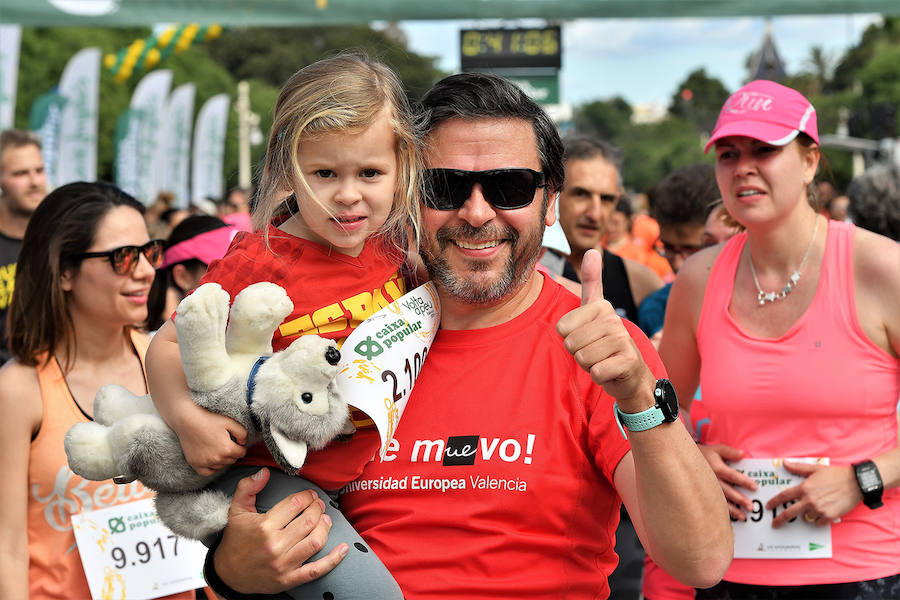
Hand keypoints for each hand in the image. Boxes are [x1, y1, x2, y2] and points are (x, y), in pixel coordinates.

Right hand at [173, 402, 247, 475]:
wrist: (187, 420)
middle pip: (232, 460)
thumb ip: (242, 433)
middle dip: (232, 453)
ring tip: (218, 448)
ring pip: (221, 466)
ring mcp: (205, 463)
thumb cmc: (208, 419)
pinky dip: (211, 468)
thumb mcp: (229, 422)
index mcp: (227, 449)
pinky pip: (207, 472)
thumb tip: (243, 443)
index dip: (241, 447)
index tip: (237, 442)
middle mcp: (217, 459)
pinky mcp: (195, 464)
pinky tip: (211, 459)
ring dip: (223, 459)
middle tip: (226, 443)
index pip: (242, 453)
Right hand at [214, 468, 347, 593]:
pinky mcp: (289, 579)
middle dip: (318, 508)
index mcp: (264, 527)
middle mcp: (275, 545)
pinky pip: (316, 570)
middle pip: (308, 521)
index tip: (309, 495)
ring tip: (325, 519)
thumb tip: (264, 471)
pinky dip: (333, 560)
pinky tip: (343, 549)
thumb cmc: (235, 540)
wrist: (227, 574)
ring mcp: (283, 564)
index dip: (307, 496)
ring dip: (325, 527)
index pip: (295, 505)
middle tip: (319, 504)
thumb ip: (248, 487)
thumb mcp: (236, 510)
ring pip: (315, 542)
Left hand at [556, 249, 654, 409]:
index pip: (562, 327)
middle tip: (595, 352)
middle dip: (579, 354)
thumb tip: (592, 249)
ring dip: (589, 365)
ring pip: (582, 358)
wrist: (630, 375)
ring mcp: (623, 340)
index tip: (586, 337)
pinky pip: (596, 372)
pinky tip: (611, 372)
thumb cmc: (606, 343)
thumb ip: (592, 281)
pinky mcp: (628, 361)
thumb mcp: (596, 311)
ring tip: (603, 360)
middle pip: (570, 343)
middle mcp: (614, 320)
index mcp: (601, 307)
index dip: (569, 338)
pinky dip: (599, 377)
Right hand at [698, 444, 757, 519]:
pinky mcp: (704, 493)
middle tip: (751, 507)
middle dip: (740, 500)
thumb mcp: (716, 449)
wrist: (685, 460)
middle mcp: (712, 480)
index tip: (755, 488)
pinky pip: (713, 504)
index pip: (733, 476)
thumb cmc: (705, 454)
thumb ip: (729, 452)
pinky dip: (722, 512)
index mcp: (716, 468)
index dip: (744, 482)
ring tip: (743, 517)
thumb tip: (742, 454)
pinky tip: (729, 519)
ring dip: (732, 510)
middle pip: (728, 491)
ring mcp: (707, 488)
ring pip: (721, 501)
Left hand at [767, 462, 859, 527]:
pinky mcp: (829, 516)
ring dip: (807, 515)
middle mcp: (809, 500)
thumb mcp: (815, 469)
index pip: (784, 496)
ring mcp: (819, 509)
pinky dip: (818, 519)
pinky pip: (818, 522)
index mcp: (804, 488)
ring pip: (806, 517)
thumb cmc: (835, 474)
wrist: (855, 483)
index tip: (769, 506)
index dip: (774, 502)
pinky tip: (823, 512)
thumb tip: (785, 463)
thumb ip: (798, 468)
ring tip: (814, 507)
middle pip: (790, 513)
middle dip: (780, 519)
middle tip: (775, 524)